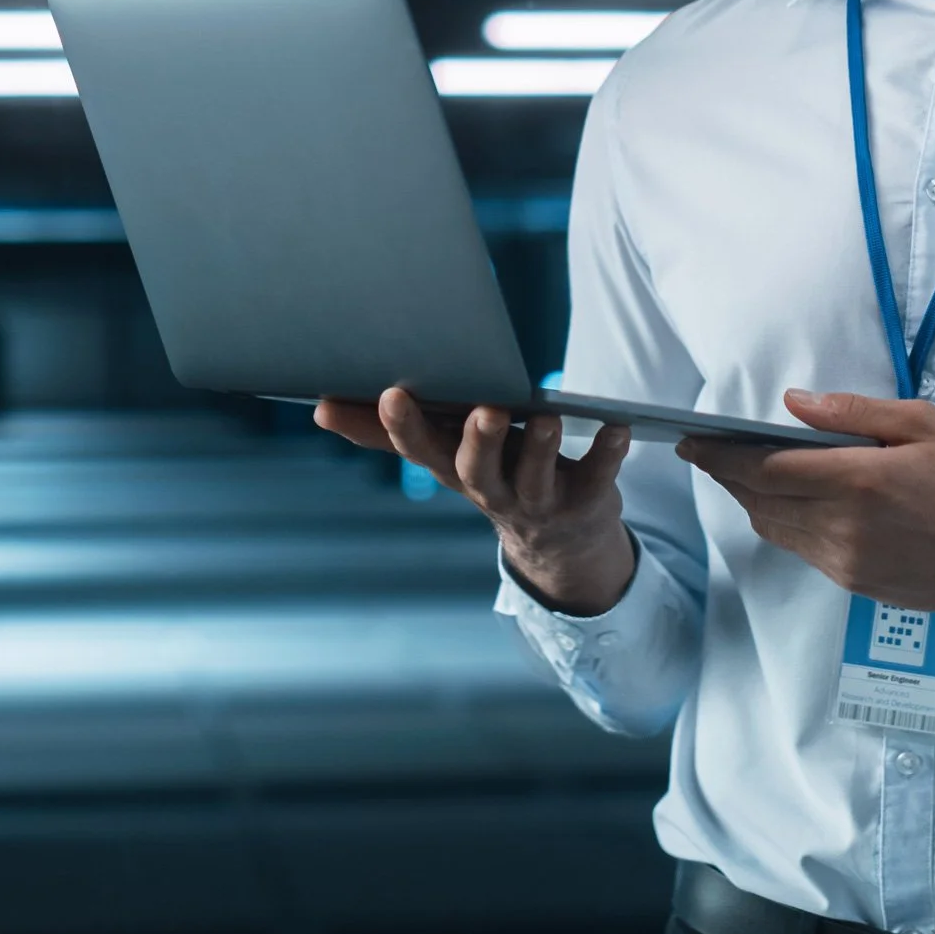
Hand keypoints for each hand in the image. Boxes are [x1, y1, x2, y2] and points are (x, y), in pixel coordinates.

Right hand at [315, 388, 636, 616]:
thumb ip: (388, 431)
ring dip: (540, 446)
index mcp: (454, 471)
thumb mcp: (445, 455)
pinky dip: (607, 453)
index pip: (422, 450)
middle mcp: (492, 491)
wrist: (560, 542)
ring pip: (535, 477)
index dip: (404, 425)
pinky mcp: (587, 501)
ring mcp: (539, 500)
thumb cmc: (495, 474)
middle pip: (477, 469)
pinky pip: (598, 477)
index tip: (390, 391)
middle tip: (483, 408)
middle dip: (477, 440)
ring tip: (545, 415)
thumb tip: (319, 406)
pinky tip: (615, 426)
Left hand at [677, 390, 934, 647]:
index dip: (720, 454)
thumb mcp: (922, 425)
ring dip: (750, 501)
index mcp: (857, 482)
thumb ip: (852, 413)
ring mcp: (847, 564)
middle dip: (726, 474)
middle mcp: (843, 529)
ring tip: (740, 473)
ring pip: (775, 529)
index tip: (690, 439)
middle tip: (704, 451)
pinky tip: (788, 503)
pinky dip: (783, 524)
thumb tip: (792, 404)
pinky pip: (802, 551)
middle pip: (759, 501)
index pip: (765, 469)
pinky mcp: (857, 586)